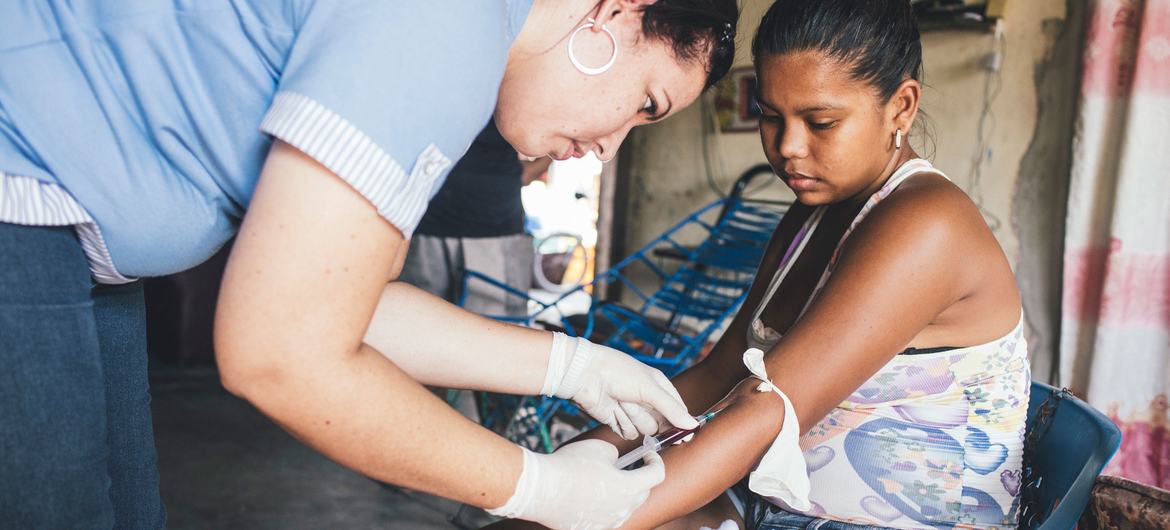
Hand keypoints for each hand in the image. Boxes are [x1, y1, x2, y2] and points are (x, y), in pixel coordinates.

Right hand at [488, 439, 664, 529]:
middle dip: (640, 478)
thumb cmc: (569, 465)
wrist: (540, 488)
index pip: (657, 476)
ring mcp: (608, 522)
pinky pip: (607, 518)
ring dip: (623, 494)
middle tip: (630, 466)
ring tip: (607, 481)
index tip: (649, 455)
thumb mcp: (599, 448)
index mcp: (629, 487)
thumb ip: (616, 455)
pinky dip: (605, 507)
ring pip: (625, 508)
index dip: (656, 462)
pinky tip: (592, 496)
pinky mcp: (592, 529)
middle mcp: (622, 509)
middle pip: (642, 494)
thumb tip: (618, 461)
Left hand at [541, 333, 697, 439]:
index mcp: (659, 387)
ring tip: (622, 401)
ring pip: (645, 429)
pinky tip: (613, 409)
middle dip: (654, 420)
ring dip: (635, 417)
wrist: (586, 375)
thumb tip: (692, 425)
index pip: (678, 409)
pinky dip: (622, 423)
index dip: (682, 423)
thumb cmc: (619, 373)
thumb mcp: (650, 388)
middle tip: (644, 410)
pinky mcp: (617, 422)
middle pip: (662, 424)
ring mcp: (632, 412)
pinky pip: (628, 433)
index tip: (687, 436)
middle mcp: (647, 401)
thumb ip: (671, 409)